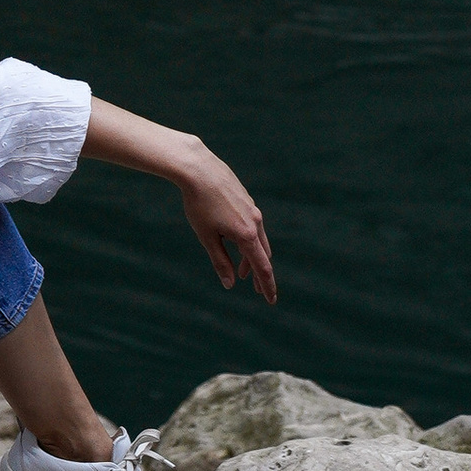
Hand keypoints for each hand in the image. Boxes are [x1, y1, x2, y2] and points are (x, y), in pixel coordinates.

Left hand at [182, 147, 276, 302]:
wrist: (199, 169)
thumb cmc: (199, 204)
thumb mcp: (207, 237)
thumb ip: (220, 262)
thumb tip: (230, 284)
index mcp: (246, 235)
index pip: (262, 268)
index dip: (267, 286)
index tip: (271, 301)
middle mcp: (255, 223)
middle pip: (263, 255)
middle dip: (259, 274)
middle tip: (256, 290)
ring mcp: (252, 210)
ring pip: (258, 241)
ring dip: (250, 258)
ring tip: (240, 271)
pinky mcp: (246, 201)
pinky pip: (252, 227)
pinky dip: (247, 242)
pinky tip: (234, 242)